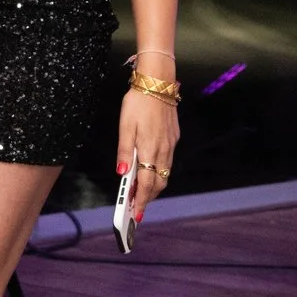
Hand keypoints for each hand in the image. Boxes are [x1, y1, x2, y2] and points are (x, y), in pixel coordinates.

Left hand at [116, 86, 180, 220]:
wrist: (157, 82)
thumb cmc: (138, 102)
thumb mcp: (125, 127)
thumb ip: (124, 152)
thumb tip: (122, 173)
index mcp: (149, 148)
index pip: (146, 183)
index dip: (141, 200)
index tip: (135, 214)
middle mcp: (163, 149)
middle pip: (159, 182)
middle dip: (149, 197)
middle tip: (137, 207)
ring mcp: (171, 144)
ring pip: (165, 173)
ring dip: (155, 185)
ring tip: (142, 192)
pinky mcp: (174, 137)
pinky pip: (168, 160)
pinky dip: (160, 171)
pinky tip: (150, 170)